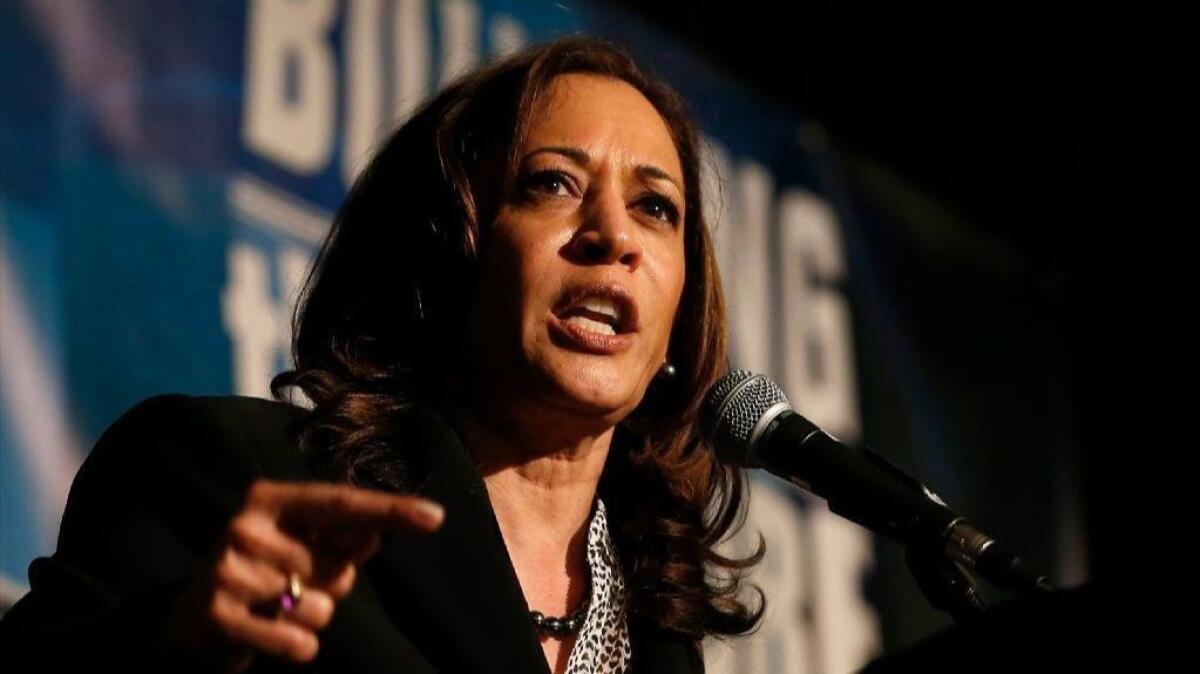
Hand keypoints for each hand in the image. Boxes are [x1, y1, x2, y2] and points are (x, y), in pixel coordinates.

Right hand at [162, 479, 443, 672]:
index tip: (436, 517)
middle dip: (330, 584)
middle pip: (337, 566)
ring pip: (320, 607)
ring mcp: (228, 570)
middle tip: (292, 586)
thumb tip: (377, 533)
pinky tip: (271, 634)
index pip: (342, 503)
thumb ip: (344, 537)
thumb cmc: (266, 573)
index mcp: (270, 499)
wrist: (194, 619)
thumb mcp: (302, 546)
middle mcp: (245, 526)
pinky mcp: (218, 615)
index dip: (391, 510)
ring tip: (276, 609)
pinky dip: (297, 646)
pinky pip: (296, 641)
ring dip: (311, 618)